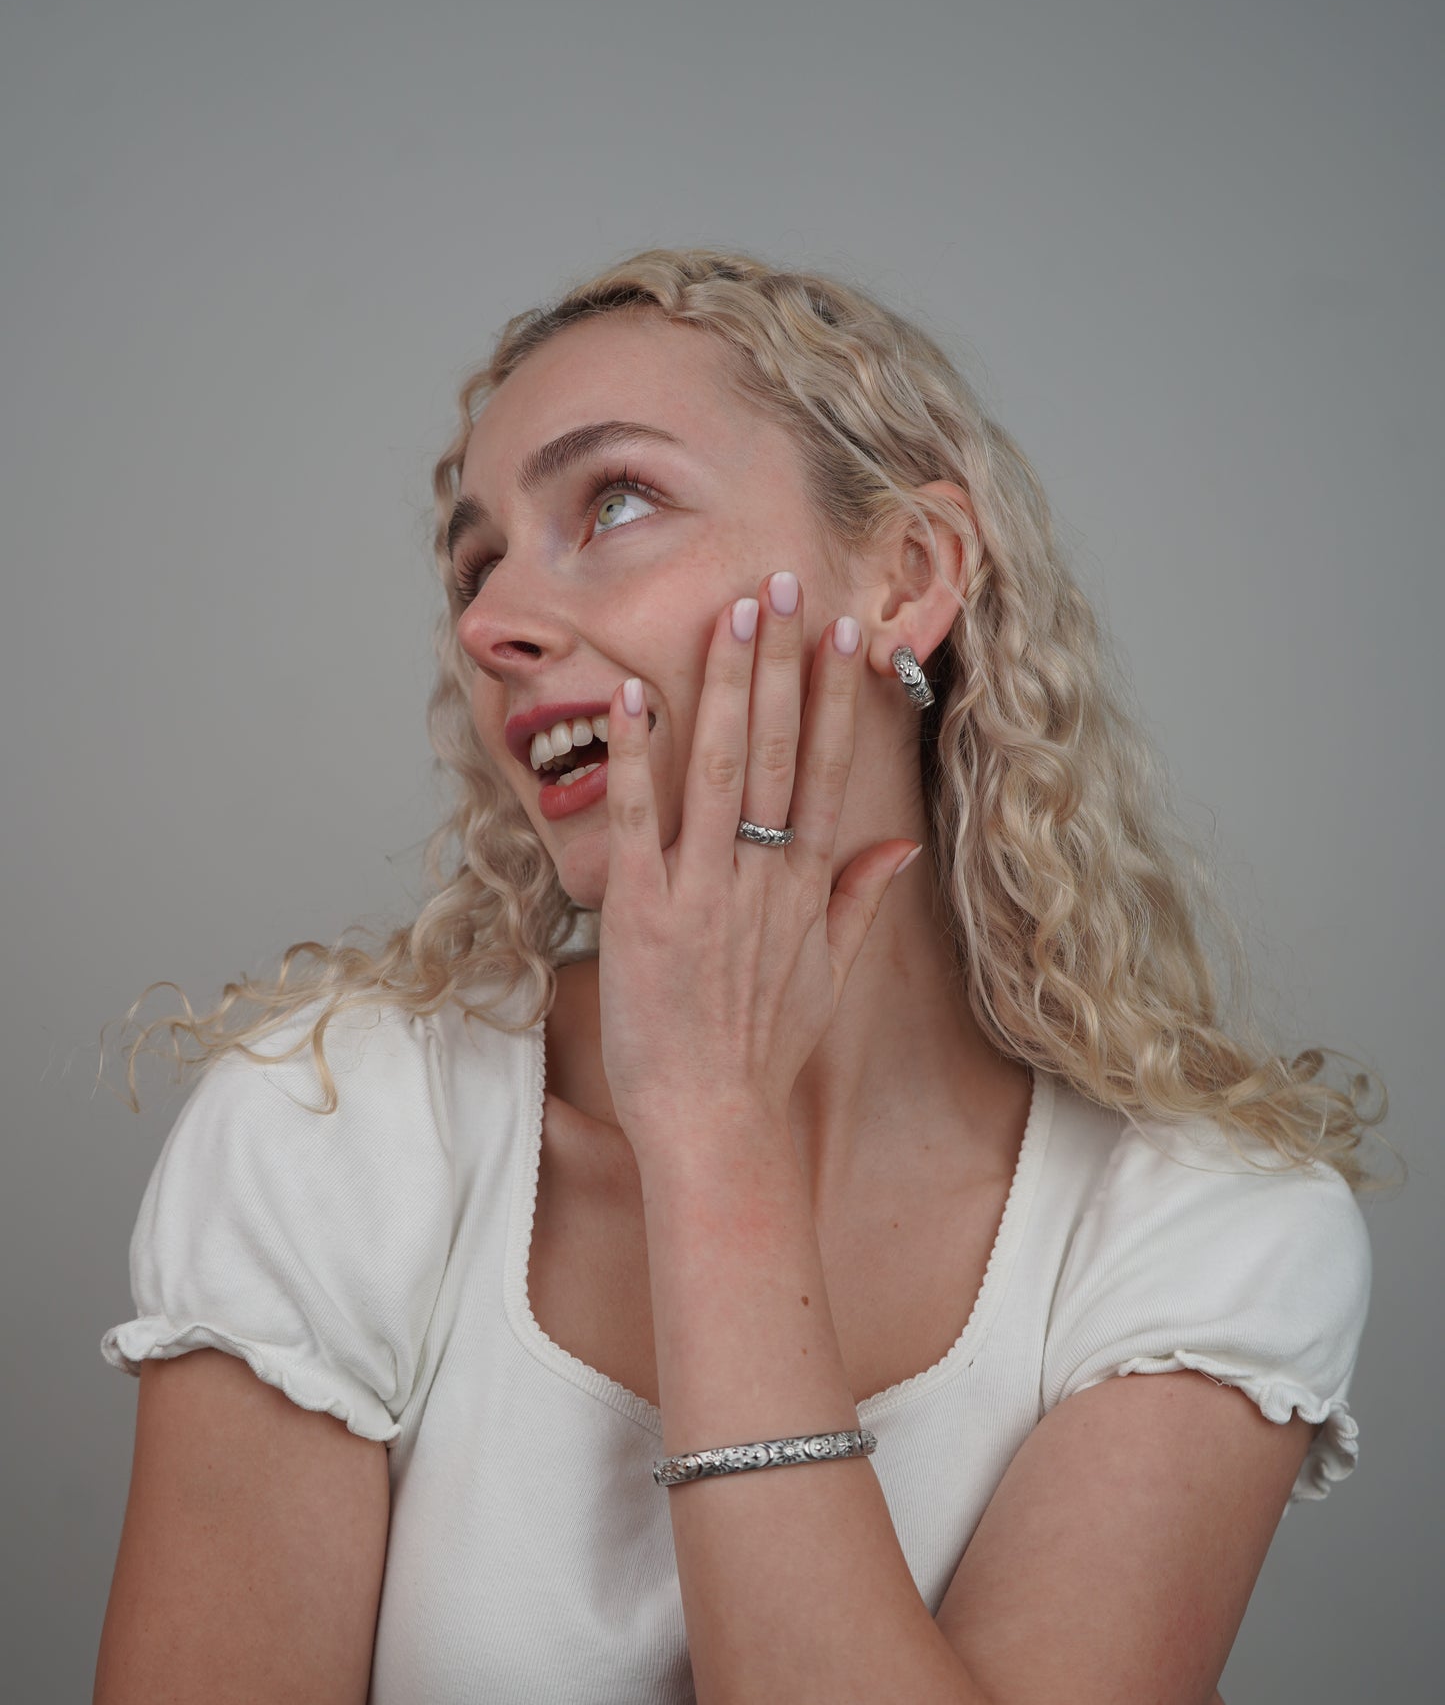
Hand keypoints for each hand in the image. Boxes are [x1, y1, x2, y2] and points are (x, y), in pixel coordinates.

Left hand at [596, 571, 918, 1149]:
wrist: (713, 1121)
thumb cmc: (762, 1055)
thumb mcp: (826, 977)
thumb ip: (858, 901)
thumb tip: (897, 843)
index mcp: (804, 887)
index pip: (829, 769)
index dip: (835, 695)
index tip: (843, 629)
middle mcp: (760, 879)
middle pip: (780, 749)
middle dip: (781, 662)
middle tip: (781, 583)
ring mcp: (702, 893)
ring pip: (721, 769)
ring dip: (726, 687)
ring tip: (731, 613)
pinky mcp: (641, 916)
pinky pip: (639, 823)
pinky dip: (637, 760)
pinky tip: (635, 698)